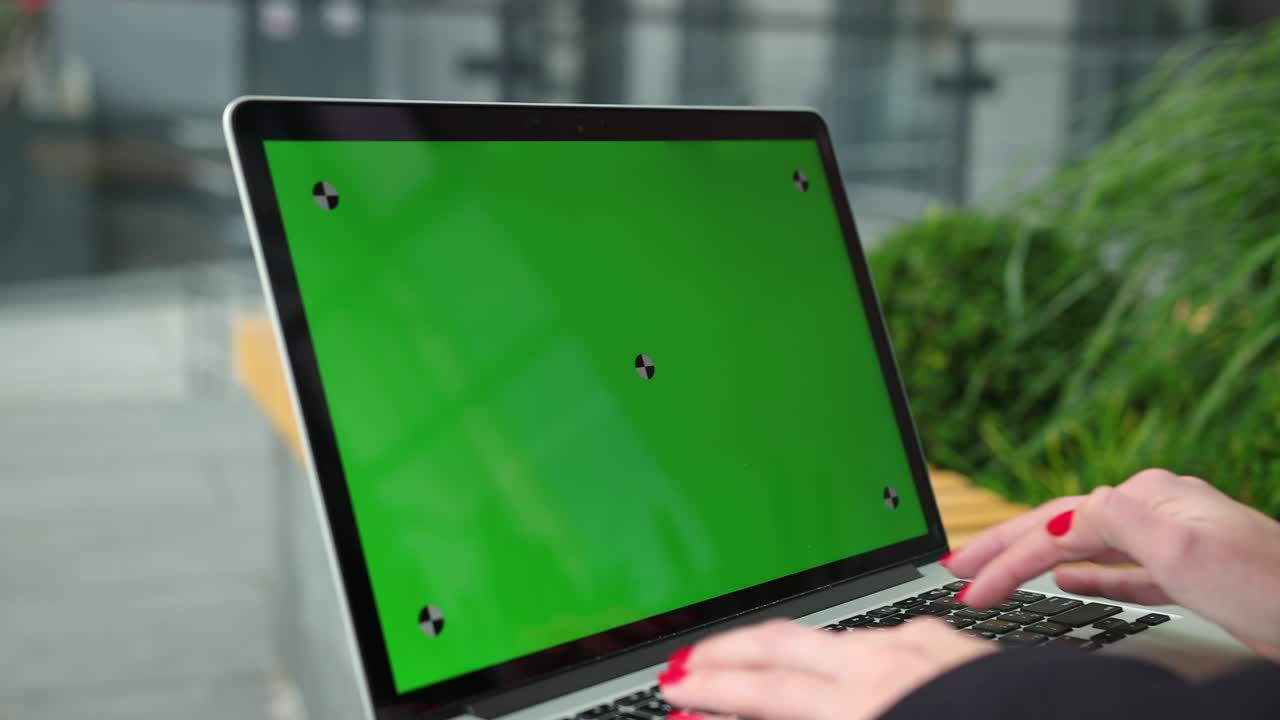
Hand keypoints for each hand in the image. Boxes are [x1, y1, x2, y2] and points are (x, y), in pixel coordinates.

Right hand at [658, 618, 993, 719]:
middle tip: (686, 663)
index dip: (709, 690)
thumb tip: (765, 713)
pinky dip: (845, 649)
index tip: (674, 692)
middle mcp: (883, 666)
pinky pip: (881, 638)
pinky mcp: (950, 644)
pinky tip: (848, 657)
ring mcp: (918, 647)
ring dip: (779, 648)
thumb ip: (807, 716)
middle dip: (725, 652)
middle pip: (779, 646)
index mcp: (861, 705)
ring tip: (751, 659)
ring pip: (828, 637)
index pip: (761, 692)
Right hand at [945, 468, 1279, 657]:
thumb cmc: (1265, 584)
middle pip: (1059, 529)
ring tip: (990, 573)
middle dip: (1002, 548)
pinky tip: (1065, 584)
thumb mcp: (1181, 547)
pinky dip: (1082, 578)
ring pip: (1080, 548)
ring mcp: (1169, 542)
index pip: (1055, 526)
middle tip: (952, 568)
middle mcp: (1153, 513)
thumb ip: (1116, 522)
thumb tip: (1066, 519)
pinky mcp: (1184, 576)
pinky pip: (1116, 572)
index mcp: (1146, 499)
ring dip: (1031, 561)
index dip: (1006, 558)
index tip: (968, 587)